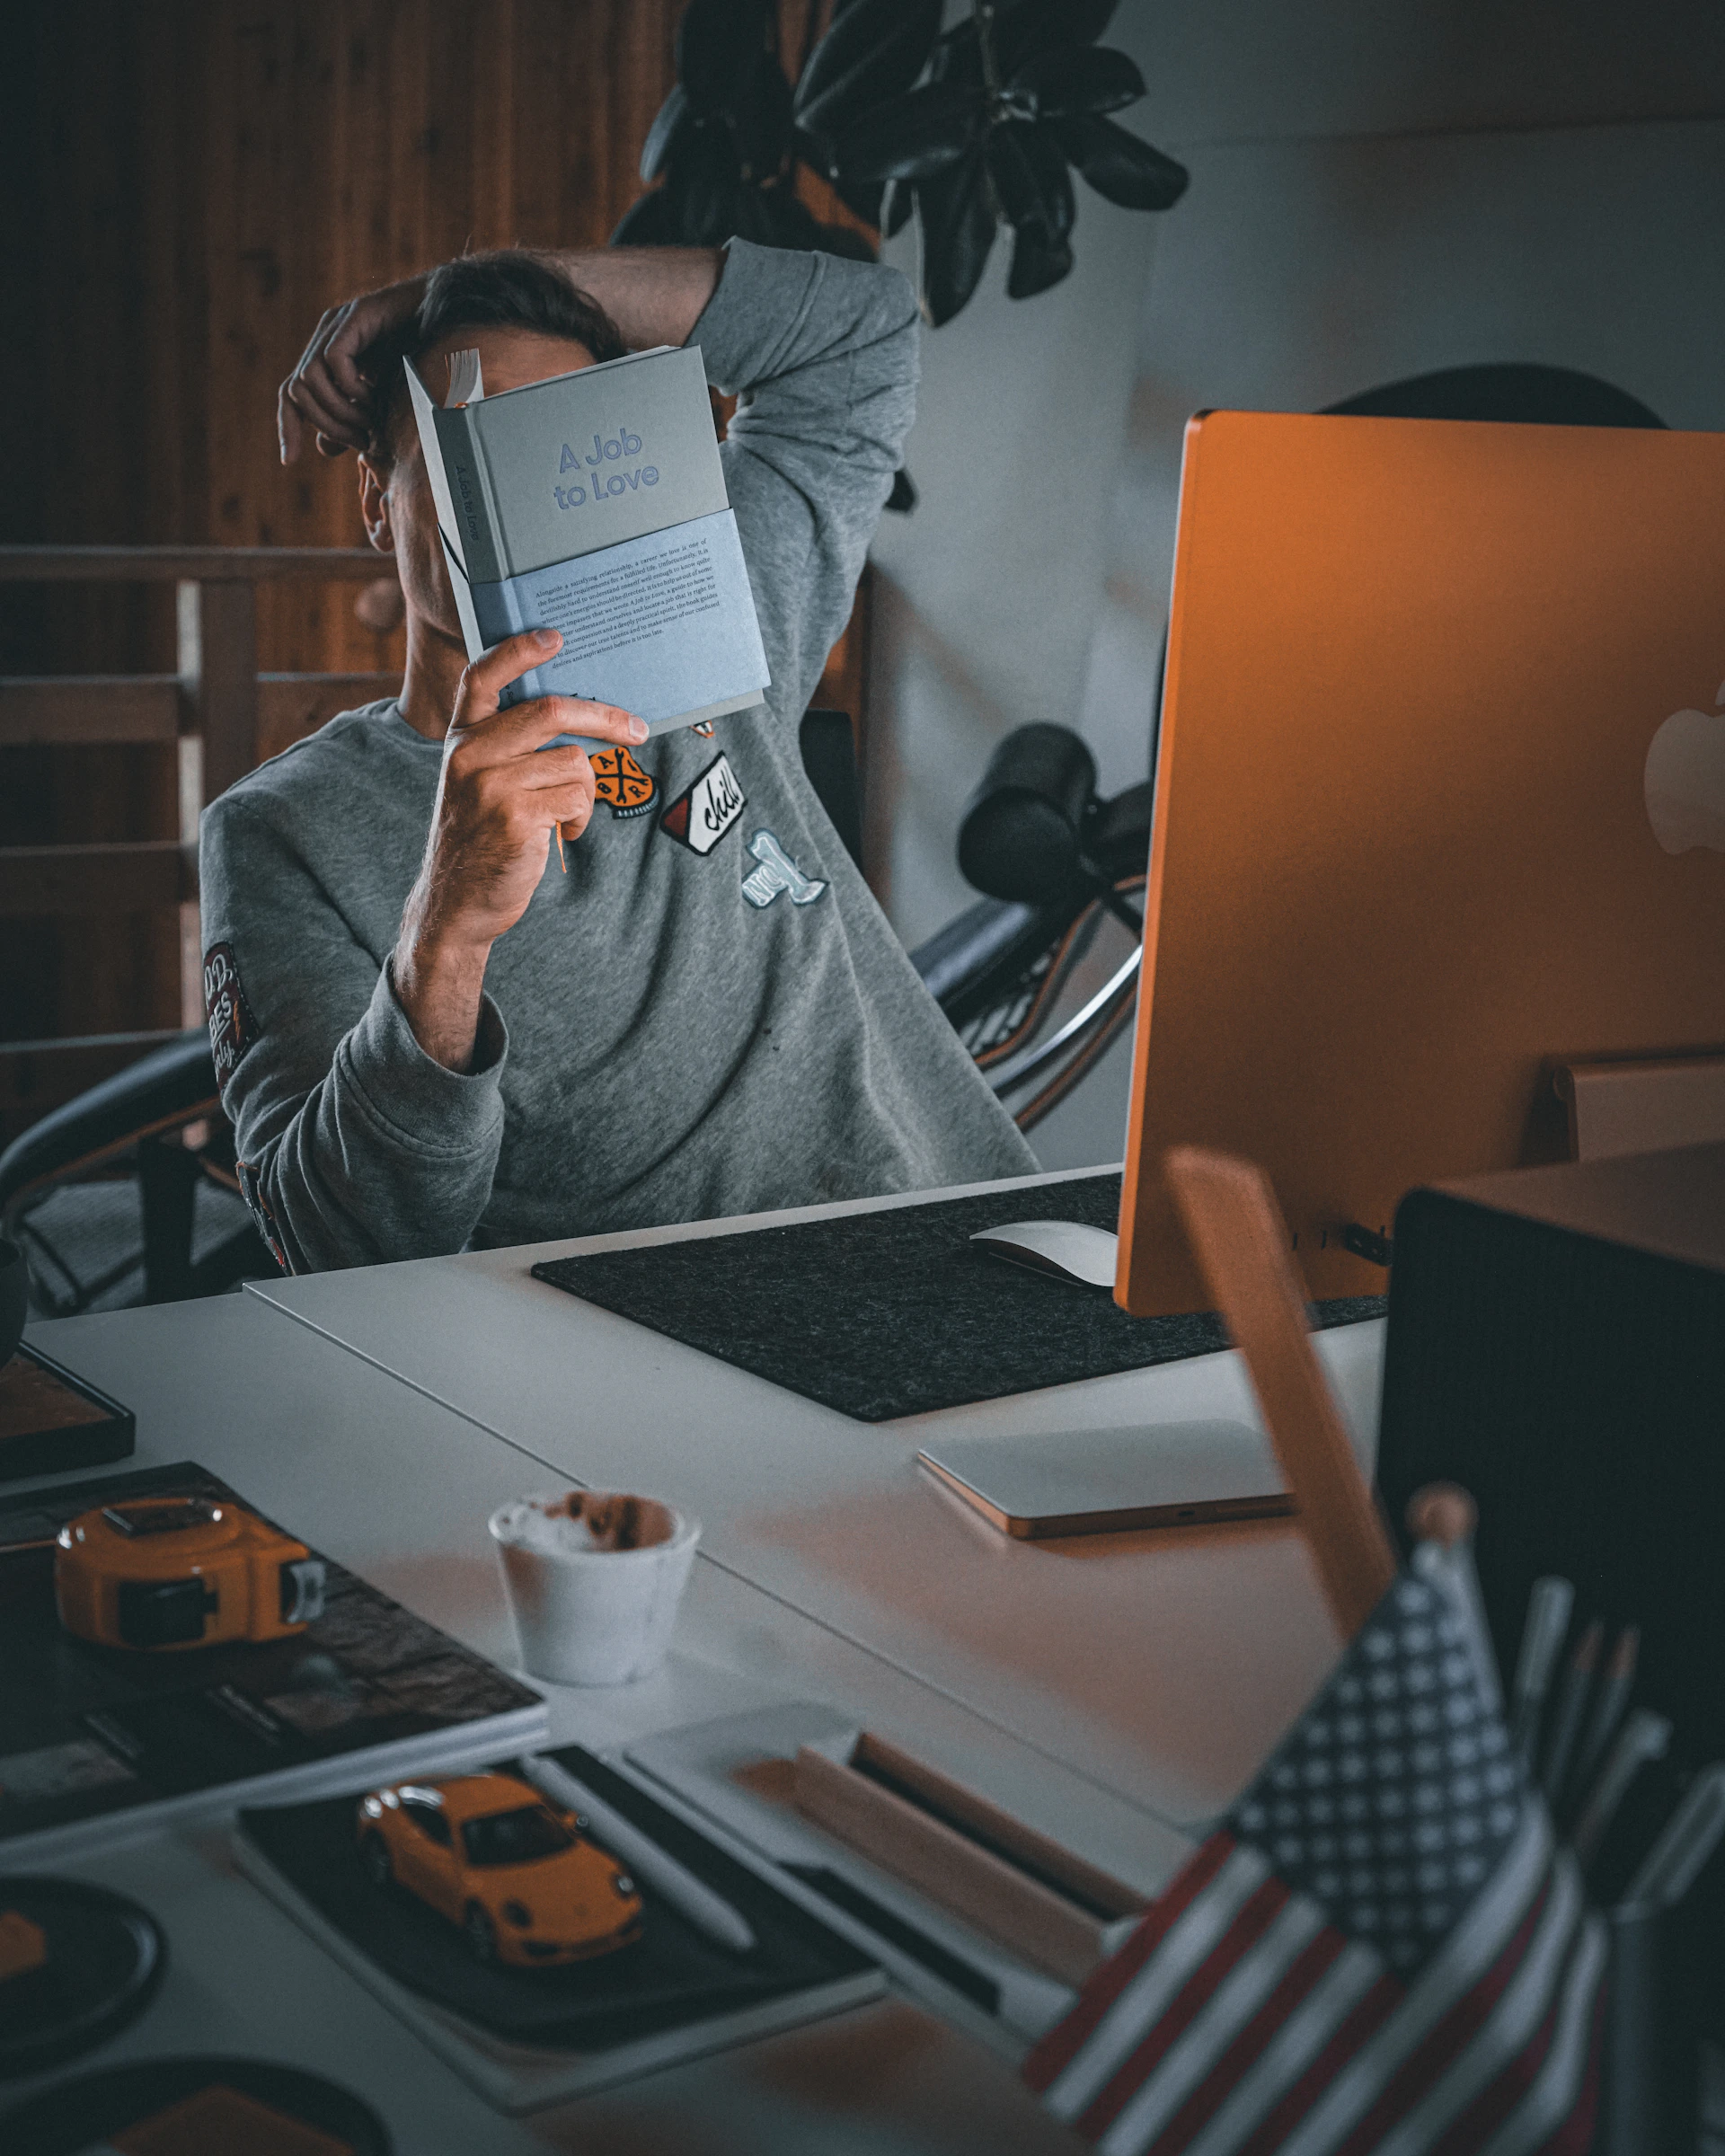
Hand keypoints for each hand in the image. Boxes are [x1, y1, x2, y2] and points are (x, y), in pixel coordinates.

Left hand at [278, 272, 427, 462]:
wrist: (453, 315)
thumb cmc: (422, 356)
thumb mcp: (382, 398)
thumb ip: (353, 419)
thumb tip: (324, 447)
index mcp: (326, 356)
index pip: (291, 393)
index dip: (287, 426)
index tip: (289, 460)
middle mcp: (325, 337)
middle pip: (296, 391)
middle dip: (326, 424)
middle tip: (361, 440)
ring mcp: (338, 324)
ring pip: (309, 378)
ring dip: (340, 410)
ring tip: (371, 421)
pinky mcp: (356, 316)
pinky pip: (335, 360)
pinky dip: (352, 387)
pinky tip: (376, 396)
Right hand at [394, 629, 648, 1067]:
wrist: (457, 903)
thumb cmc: (480, 839)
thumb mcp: (478, 783)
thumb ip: (510, 748)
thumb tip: (580, 719)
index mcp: (461, 739)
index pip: (482, 677)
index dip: (518, 651)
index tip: (555, 637)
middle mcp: (470, 754)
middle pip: (550, 711)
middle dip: (604, 718)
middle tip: (636, 730)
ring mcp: (490, 784)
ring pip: (574, 762)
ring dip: (585, 792)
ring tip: (564, 815)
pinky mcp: (514, 815)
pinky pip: (577, 797)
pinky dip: (580, 817)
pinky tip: (562, 833)